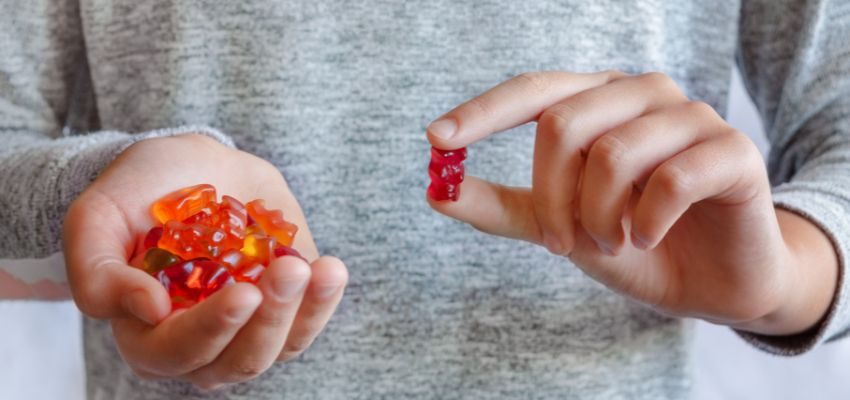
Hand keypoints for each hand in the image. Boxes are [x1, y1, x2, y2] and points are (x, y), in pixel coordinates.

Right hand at [63, 133, 347, 388]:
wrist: (191, 164)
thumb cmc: (138, 193)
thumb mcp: (96, 217)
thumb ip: (98, 273)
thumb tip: (150, 310)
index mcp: (146, 334)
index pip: (175, 353)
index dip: (209, 330)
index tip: (241, 292)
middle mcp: (201, 343)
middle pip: (237, 361)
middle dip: (267, 319)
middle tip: (288, 271)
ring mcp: (248, 329)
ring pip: (280, 348)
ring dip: (303, 311)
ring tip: (322, 269)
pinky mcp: (286, 307)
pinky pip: (308, 322)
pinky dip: (323, 300)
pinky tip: (330, 270)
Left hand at [426, 71, 837, 334]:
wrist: (711, 283)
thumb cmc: (632, 243)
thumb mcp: (559, 228)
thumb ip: (505, 208)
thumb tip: (436, 192)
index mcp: (598, 101)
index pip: (533, 91)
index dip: (482, 113)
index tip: (435, 140)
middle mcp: (642, 94)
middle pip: (564, 124)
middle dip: (551, 197)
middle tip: (561, 242)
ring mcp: (691, 116)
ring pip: (613, 154)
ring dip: (598, 218)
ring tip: (613, 242)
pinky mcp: (733, 150)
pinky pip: (672, 180)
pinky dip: (646, 224)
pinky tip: (648, 238)